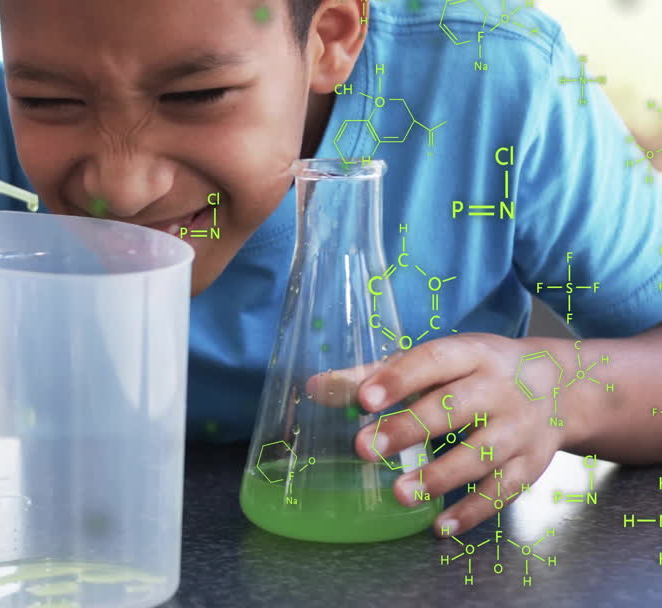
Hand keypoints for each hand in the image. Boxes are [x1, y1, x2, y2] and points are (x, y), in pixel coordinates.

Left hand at [350, 333, 569, 535]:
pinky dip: (473, 511)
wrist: (565, 388)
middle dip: (408, 429)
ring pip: (481, 454)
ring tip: (399, 494)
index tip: (364, 399)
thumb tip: (315, 388)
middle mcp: (499, 389)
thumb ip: (376, 374)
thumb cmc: (479, 371)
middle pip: (454, 409)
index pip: (433, 361)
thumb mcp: (437, 360)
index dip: (398, 379)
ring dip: (439, 476)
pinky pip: (504, 491)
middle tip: (365, 450)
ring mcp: (519, 429)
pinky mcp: (531, 464)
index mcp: (471, 354)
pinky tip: (441, 526)